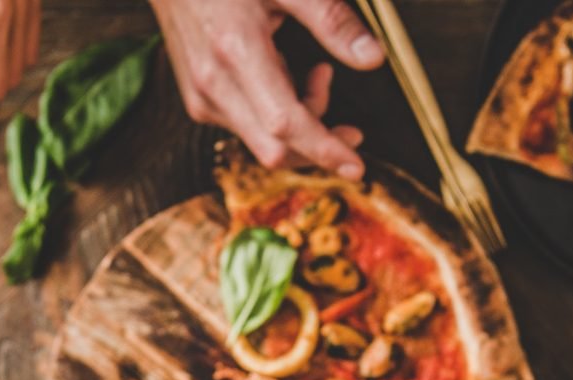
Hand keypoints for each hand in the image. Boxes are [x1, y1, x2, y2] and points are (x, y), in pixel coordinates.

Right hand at [151, 0, 383, 176]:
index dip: (323, 149)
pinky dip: (278, 117)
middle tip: (352, 132)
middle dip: (318, 147)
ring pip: (264, 143)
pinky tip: (286, 78)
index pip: (285, 124)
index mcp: (236, 51)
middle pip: (275, 150)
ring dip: (301, 124)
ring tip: (318, 75)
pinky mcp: (201, 103)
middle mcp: (214, 85)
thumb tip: (372, 58)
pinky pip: (250, 128)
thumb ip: (331, 19)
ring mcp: (203, 99)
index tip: (355, 166)